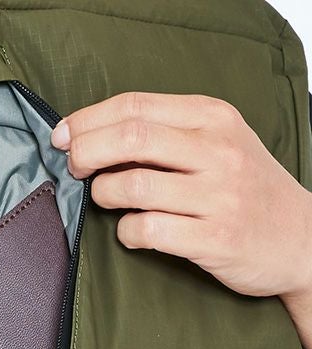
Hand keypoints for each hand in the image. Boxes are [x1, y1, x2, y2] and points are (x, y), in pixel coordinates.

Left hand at [51, 92, 311, 302]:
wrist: (302, 238)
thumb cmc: (246, 189)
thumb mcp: (218, 142)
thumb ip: (166, 133)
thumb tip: (93, 135)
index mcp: (212, 118)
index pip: (135, 106)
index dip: (88, 120)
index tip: (63, 136)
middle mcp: (217, 151)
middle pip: (130, 138)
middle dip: (86, 152)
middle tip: (74, 167)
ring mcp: (218, 195)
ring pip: (134, 186)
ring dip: (103, 194)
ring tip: (106, 200)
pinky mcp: (214, 238)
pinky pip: (148, 230)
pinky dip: (126, 232)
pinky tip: (131, 232)